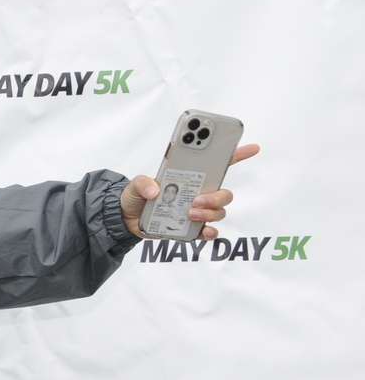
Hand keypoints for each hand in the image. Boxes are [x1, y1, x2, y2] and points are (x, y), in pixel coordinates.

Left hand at [122, 143, 259, 239]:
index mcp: (190, 177)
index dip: (236, 155)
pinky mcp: (191, 227)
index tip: (252, 147)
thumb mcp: (135, 184)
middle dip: (216, 196)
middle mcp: (198, 192)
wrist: (127, 218)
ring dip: (209, 213)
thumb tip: (155, 191)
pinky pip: (209, 230)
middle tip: (197, 200)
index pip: (217, 164)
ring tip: (190, 213)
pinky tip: (203, 231)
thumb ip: (143, 183)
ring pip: (219, 211)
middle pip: (223, 193)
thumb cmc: (137, 196)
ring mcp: (197, 210)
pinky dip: (209, 231)